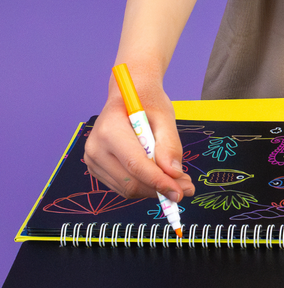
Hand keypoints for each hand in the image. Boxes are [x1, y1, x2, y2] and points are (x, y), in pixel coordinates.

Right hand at [84, 80, 194, 201]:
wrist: (129, 96)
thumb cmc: (148, 102)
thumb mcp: (165, 116)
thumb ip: (169, 144)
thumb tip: (174, 173)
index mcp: (109, 130)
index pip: (135, 164)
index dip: (158, 181)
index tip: (180, 191)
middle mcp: (95, 148)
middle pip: (130, 181)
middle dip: (159, 188)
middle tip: (186, 188)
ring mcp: (92, 160)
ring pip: (126, 188)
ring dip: (153, 190)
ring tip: (179, 183)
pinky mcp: (97, 168)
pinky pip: (122, 185)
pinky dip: (144, 186)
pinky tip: (161, 178)